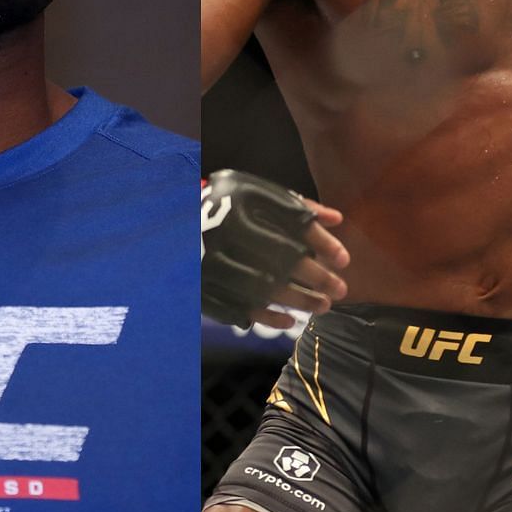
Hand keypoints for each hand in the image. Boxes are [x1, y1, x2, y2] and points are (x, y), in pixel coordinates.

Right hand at [201, 170, 349, 329]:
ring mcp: (206, 258)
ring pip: (262, 287)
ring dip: (298, 300)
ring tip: (324, 306)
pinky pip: (236, 307)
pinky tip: (290, 320)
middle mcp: (221, 227)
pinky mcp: (197, 284)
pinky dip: (265, 316)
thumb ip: (294, 204)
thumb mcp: (254, 191)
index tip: (345, 260)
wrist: (166, 219)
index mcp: (238, 198)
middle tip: (341, 289)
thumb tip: (337, 220)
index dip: (321, 243)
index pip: (291, 223)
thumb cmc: (224, 203)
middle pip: (280, 257)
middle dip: (316, 277)